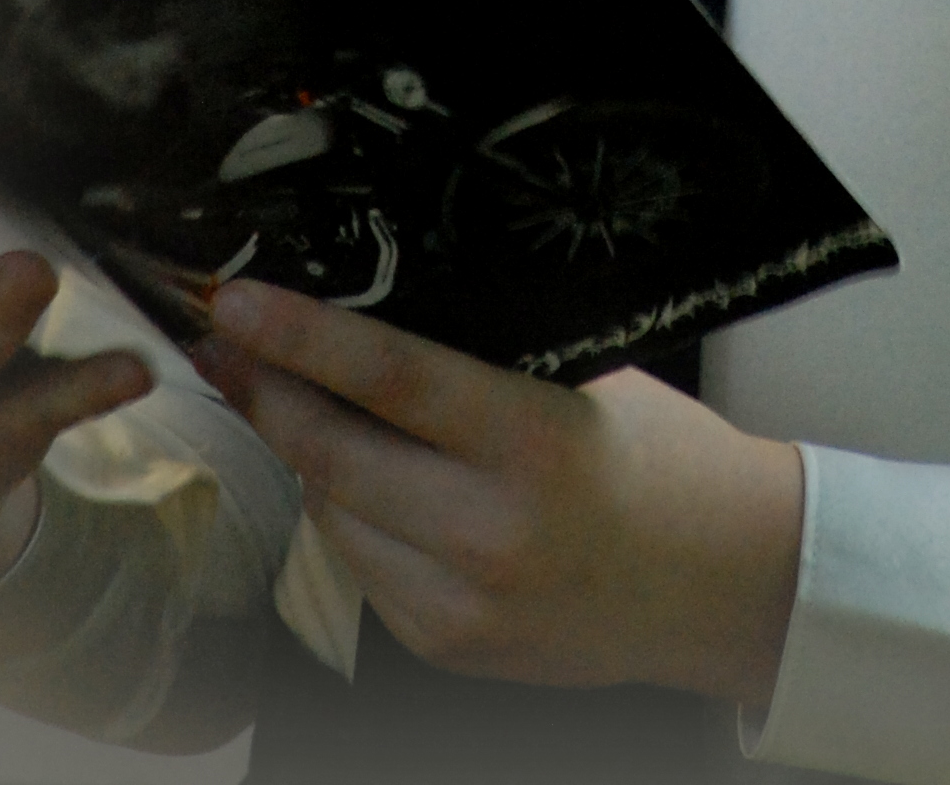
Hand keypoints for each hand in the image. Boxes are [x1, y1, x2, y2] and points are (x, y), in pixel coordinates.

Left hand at [203, 283, 802, 708]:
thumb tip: (372, 312)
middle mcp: (492, 532)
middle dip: (266, 391)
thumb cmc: (662, 459)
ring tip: (296, 396)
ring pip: (334, 513)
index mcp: (536, 443)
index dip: (301, 337)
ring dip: (305, 453)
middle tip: (225, 340)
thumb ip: (485, 359)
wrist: (724, 582)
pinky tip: (366, 477)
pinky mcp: (451, 647)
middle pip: (335, 453)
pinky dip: (349, 515)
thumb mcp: (588, 378)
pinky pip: (363, 567)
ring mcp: (465, 603)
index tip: (237, 302)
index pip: (390, 378)